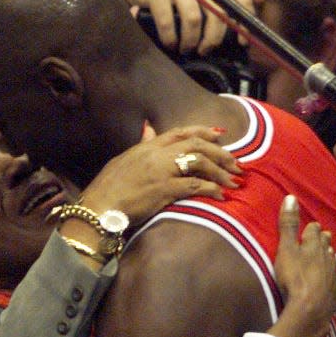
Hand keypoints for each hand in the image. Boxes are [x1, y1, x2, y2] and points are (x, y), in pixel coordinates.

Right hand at [80, 126, 241, 227]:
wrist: (98, 208)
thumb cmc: (108, 189)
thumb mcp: (124, 160)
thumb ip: (141, 144)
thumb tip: (149, 128)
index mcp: (147, 147)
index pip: (180, 132)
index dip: (203, 131)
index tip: (221, 134)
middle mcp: (156, 154)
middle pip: (196, 145)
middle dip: (220, 153)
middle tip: (236, 164)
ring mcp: (161, 171)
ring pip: (200, 162)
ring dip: (220, 171)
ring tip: (233, 182)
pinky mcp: (164, 190)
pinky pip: (195, 186)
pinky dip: (211, 190)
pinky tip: (220, 196)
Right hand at [106, 0, 261, 53]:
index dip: (243, 21)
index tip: (242, 43)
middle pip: (217, 10)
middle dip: (214, 38)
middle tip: (205, 50)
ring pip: (193, 18)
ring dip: (190, 41)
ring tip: (185, 49)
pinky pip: (168, 21)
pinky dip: (170, 38)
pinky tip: (169, 44)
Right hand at [272, 195, 335, 336]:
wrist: (310, 309)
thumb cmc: (294, 277)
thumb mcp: (285, 249)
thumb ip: (288, 225)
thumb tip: (291, 197)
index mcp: (314, 245)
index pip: (314, 230)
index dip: (311, 228)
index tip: (310, 226)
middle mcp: (327, 258)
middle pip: (326, 245)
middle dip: (322, 240)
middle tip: (320, 237)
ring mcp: (332, 276)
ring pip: (331, 261)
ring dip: (326, 257)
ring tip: (324, 256)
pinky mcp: (333, 292)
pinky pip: (332, 280)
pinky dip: (327, 277)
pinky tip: (325, 281)